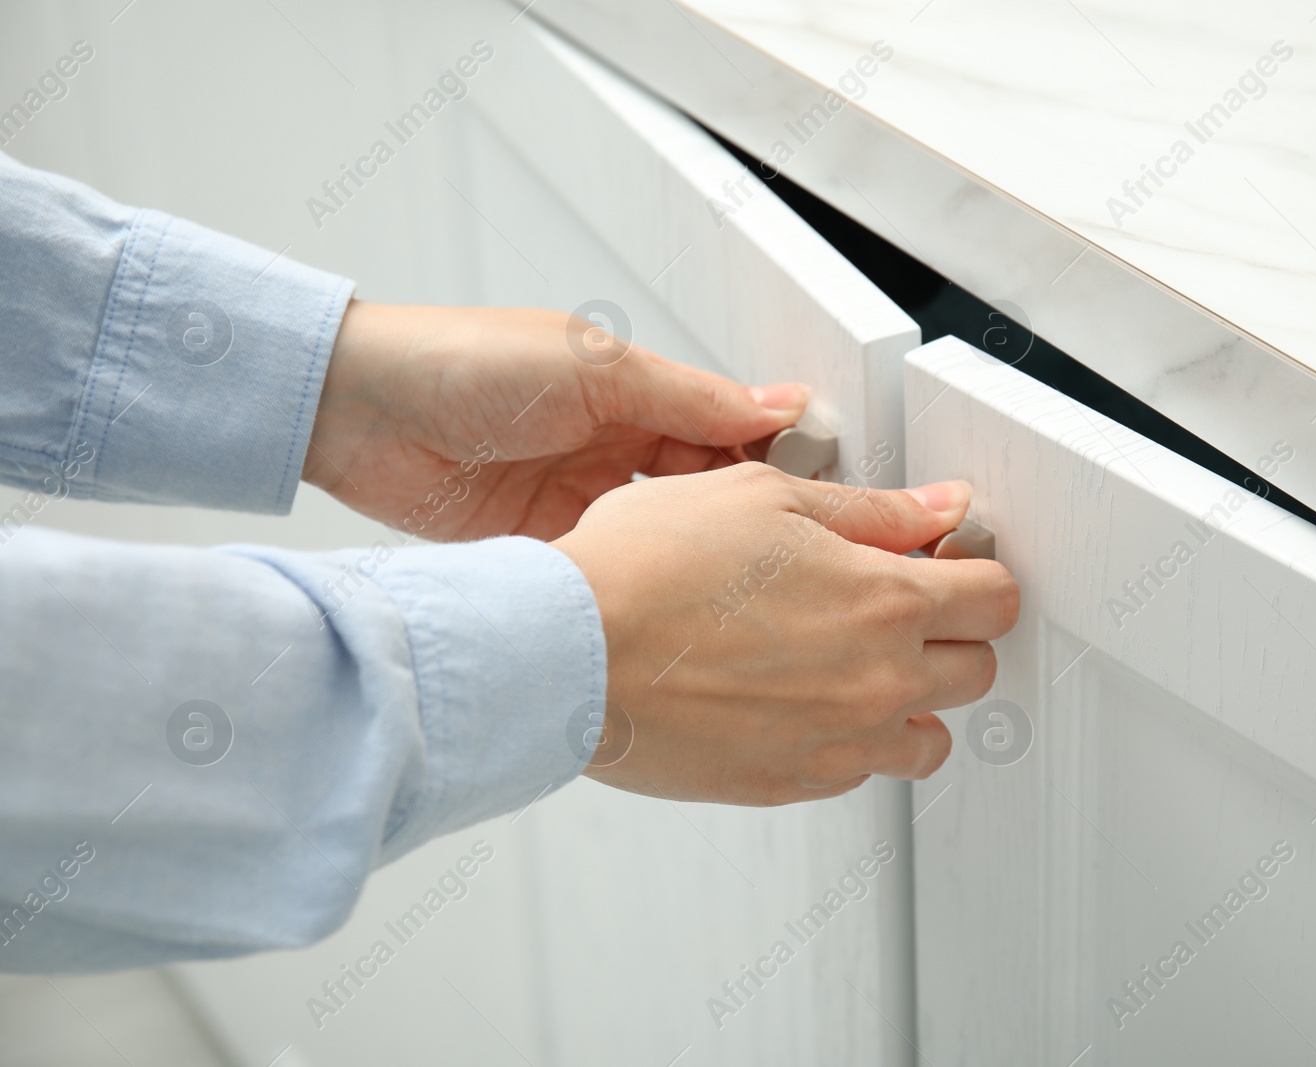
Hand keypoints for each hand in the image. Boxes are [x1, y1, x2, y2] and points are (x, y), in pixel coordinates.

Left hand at [302, 300, 809, 540]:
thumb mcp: (596, 368)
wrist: (358, 412)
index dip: (767, 460)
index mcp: (631, 394)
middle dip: (738, 518)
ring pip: (659, 537)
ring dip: (690, 554)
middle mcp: (610, 448)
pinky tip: (664, 597)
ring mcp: (577, 502)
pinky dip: (635, 582)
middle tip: (777, 551)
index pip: (723, 431)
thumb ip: (688, 397)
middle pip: (700, 491)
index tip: (811, 493)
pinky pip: (608, 569)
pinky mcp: (543, 548)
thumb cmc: (462, 361)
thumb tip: (775, 404)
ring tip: (732, 582)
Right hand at [552, 465, 1020, 805]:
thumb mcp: (766, 498)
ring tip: (855, 665)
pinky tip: (799, 701)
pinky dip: (847, 740)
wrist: (568, 654)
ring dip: (912, 701)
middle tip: (900, 608)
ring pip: (929, 740)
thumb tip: (937, 508)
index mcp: (883, 601)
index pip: (997, 599)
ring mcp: (836, 744)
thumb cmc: (647, 568)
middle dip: (953, 635)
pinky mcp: (788, 785)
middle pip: (979, 671)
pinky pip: (857, 772)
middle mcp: (876, 682)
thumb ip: (872, 510)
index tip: (953, 566)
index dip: (979, 574)